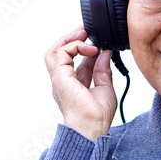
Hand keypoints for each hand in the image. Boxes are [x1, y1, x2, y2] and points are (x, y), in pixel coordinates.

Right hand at [44, 27, 116, 141]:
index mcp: (73, 85)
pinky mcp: (59, 77)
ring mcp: (59, 79)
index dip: (86, 49)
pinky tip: (89, 48)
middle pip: (59, 54)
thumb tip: (105, 53)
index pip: (75, 61)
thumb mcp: (105, 88)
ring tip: (83, 34)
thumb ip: (103, 70)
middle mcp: (64, 81)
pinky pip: (61, 53)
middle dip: (72, 40)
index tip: (99, 44)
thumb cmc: (97, 116)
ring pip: (55, 51)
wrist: (92, 127)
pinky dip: (75, 46)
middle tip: (86, 32)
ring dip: (69, 39)